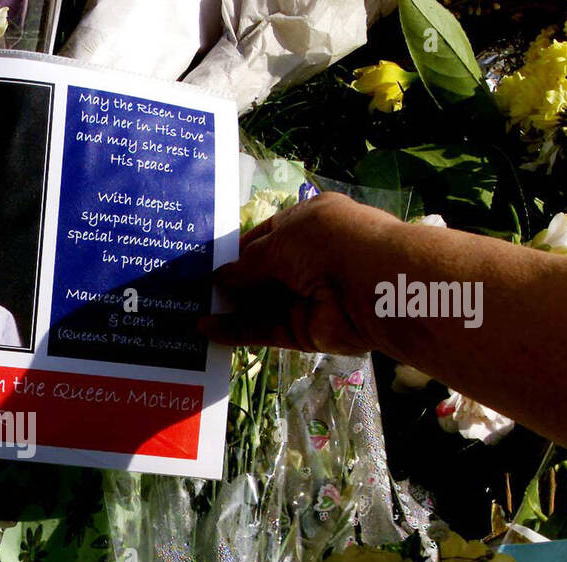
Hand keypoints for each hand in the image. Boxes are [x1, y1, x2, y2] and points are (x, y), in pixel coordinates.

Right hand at [199, 192, 397, 354]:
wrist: (376, 286)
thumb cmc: (329, 243)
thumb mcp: (279, 241)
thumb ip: (246, 262)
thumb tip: (220, 277)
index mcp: (309, 224)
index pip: (266, 237)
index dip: (237, 250)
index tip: (205, 262)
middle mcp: (308, 259)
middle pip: (261, 274)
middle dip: (228, 282)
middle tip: (190, 290)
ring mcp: (306, 297)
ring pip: (259, 304)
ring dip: (228, 309)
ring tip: (190, 310)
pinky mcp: (303, 330)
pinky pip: (264, 330)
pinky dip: (236, 331)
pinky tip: (207, 330)